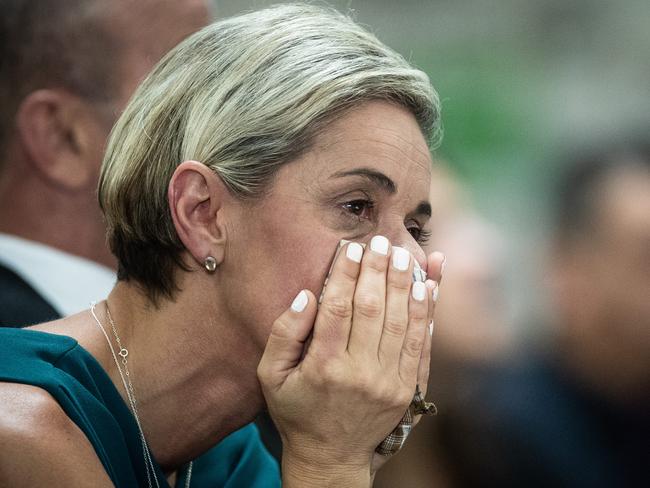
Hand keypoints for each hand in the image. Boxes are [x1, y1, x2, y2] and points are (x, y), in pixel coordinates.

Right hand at [257, 236, 442, 485]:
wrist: (331, 456)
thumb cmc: (297, 410)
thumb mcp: (271, 376)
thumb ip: (284, 334)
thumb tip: (306, 296)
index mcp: (324, 365)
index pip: (339, 307)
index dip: (346, 274)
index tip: (351, 248)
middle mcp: (360, 372)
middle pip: (373, 309)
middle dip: (378, 270)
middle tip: (382, 242)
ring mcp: (388, 382)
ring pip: (401, 322)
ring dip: (405, 285)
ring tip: (405, 255)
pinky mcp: (407, 389)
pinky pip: (420, 345)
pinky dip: (426, 314)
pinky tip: (428, 287)